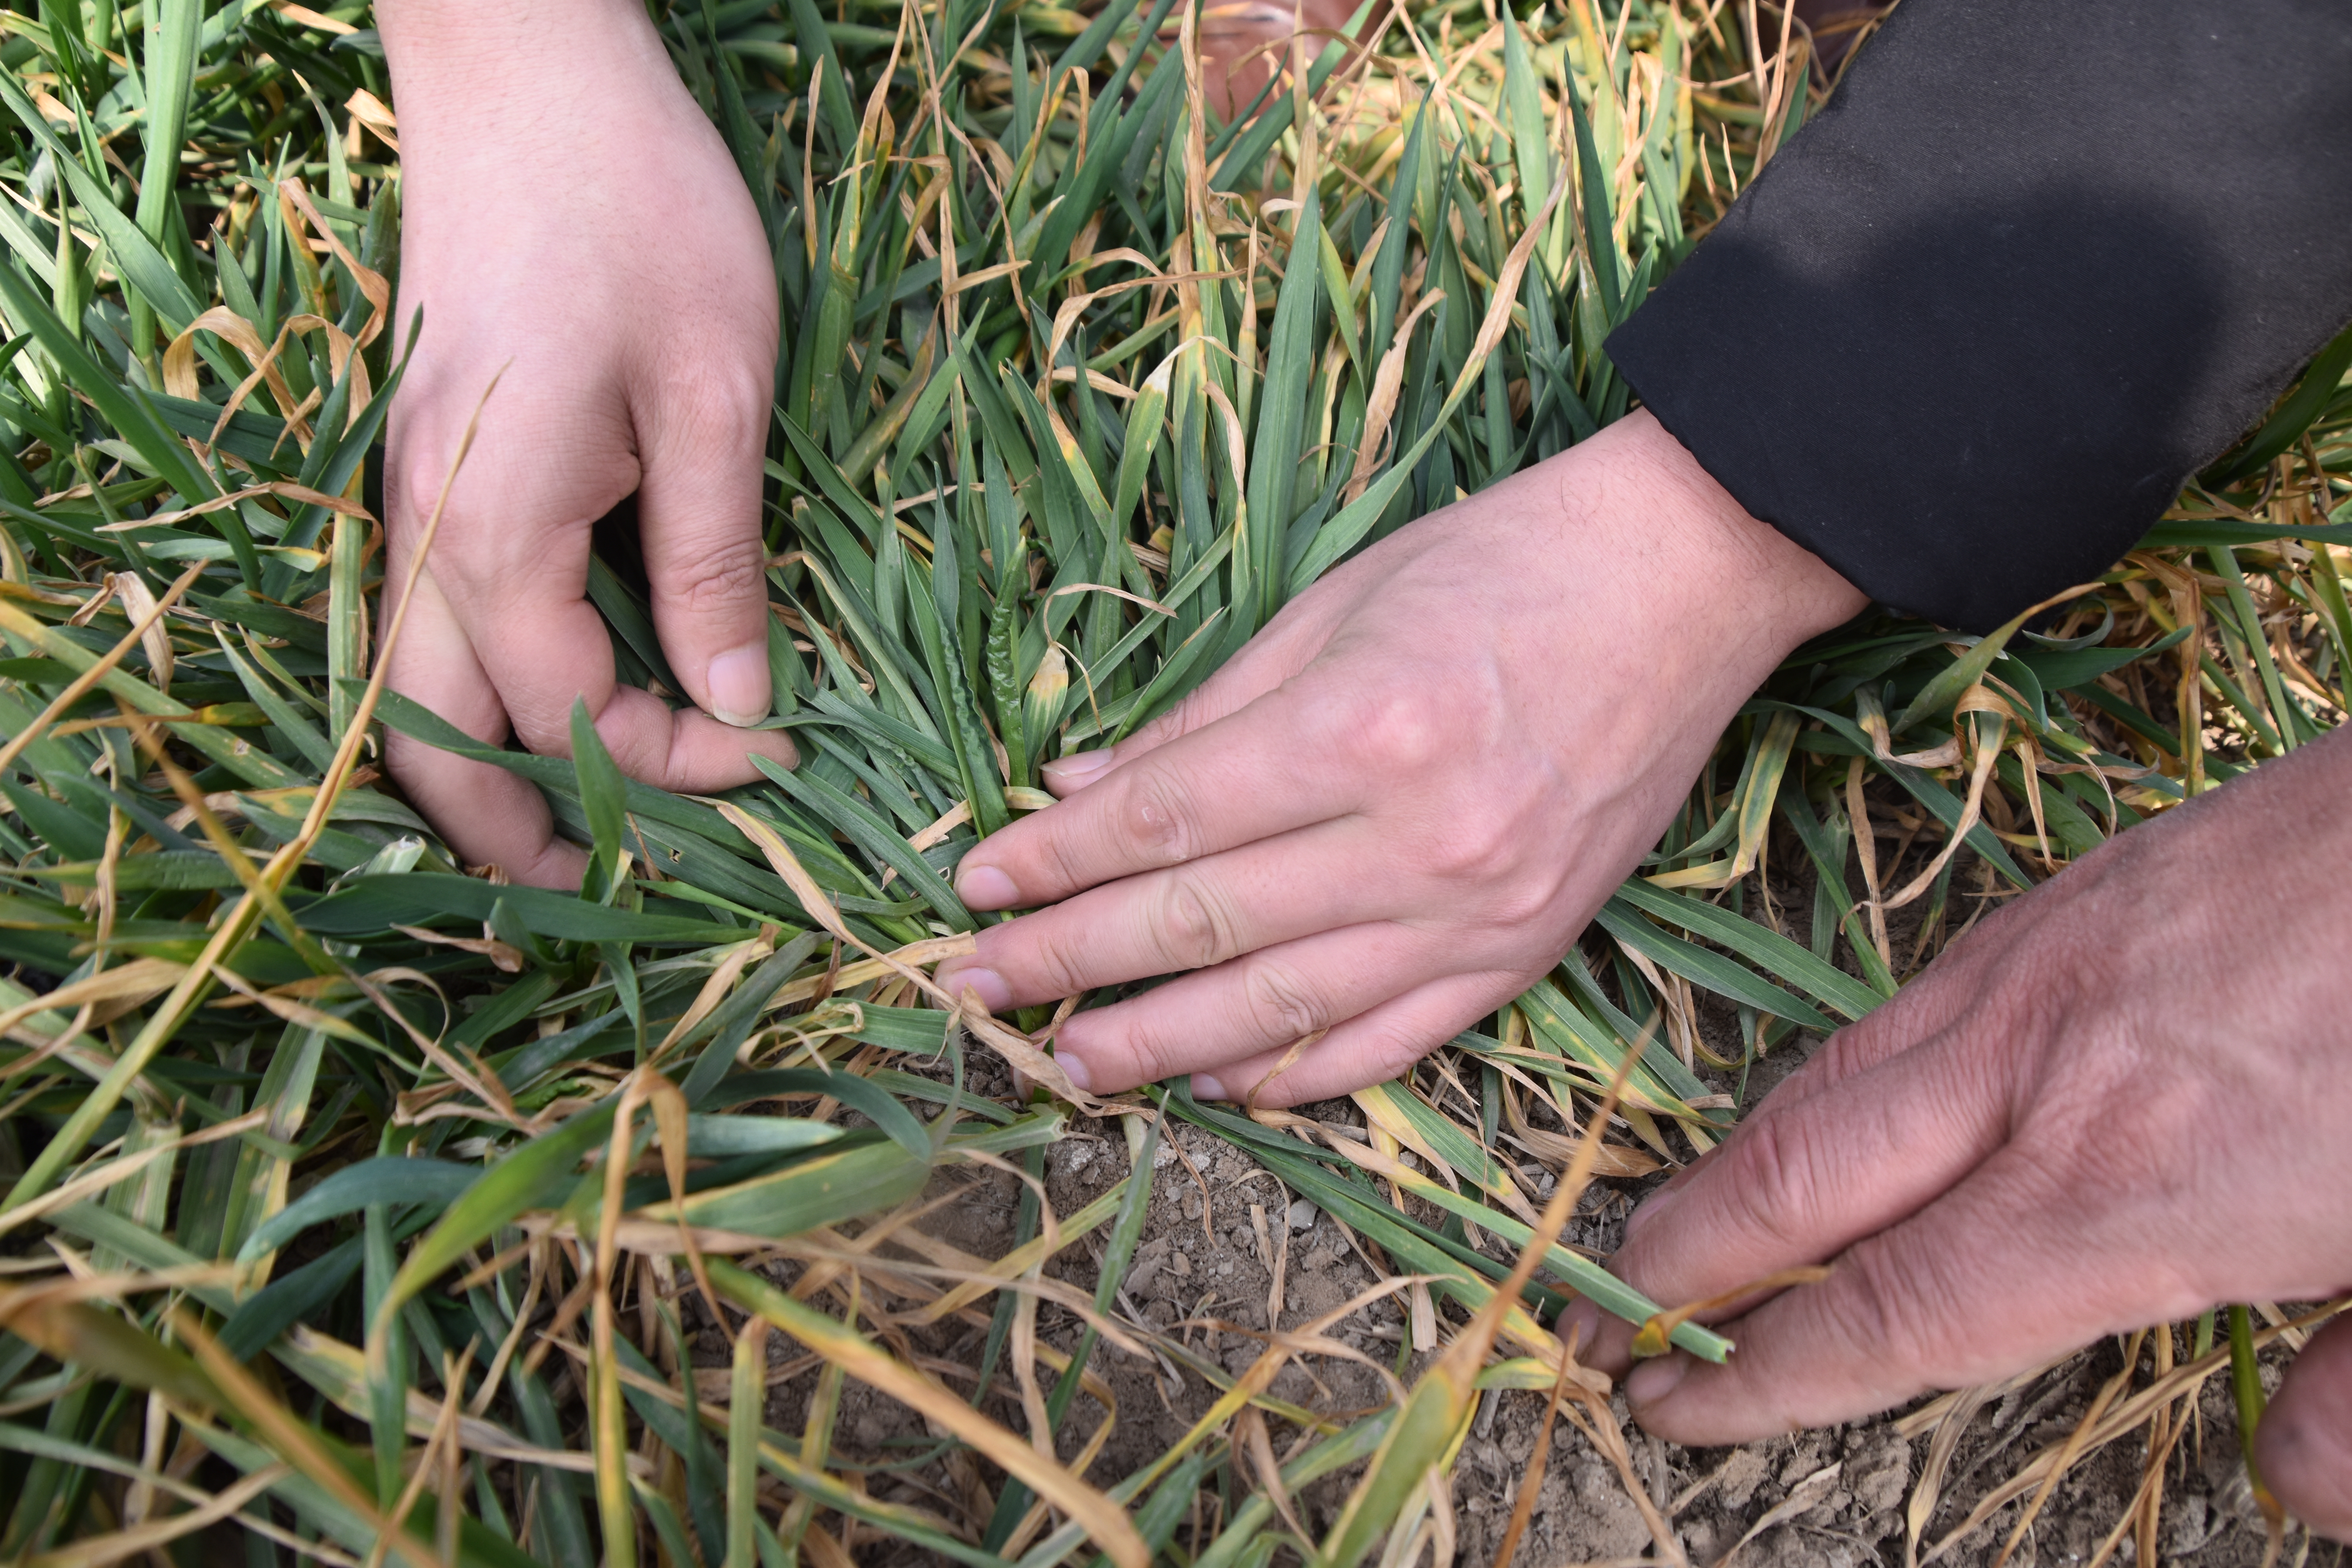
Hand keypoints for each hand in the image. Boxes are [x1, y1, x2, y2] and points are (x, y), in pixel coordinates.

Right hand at [379, 0, 793, 886]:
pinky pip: (430, 621)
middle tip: (621, 882)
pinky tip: (563, 702)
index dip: (670, 768)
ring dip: (493, 767)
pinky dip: (485, 692)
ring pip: (417, 688)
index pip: (571, 715)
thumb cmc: (636, 210)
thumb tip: (736, 712)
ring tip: (590, 822)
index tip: (777, 758)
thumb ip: (714, 565)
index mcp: (492, 526)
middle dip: (517, 830)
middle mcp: (420, 530)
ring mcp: (407, 498)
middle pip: (432, 742)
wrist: (527, 74)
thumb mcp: (716, 394)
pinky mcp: (428, 467)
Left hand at [933, 411, 1866, 1105]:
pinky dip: (1298, 1072)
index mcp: (1363, 729)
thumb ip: (1204, 717)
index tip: (974, 886)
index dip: (1054, 862)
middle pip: (1202, 924)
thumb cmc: (1500, 565)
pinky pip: (1392, 1041)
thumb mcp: (1332, 607)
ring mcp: (1482, 910)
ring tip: (1066, 1063)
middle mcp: (1421, 838)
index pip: (1163, 822)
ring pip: (1283, 1007)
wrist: (1686, 581)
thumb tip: (1075, 794)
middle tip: (974, 990)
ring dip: (1159, 1045)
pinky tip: (1219, 1083)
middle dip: (1070, 961)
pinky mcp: (1529, 950)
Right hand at [1561, 726, 2351, 1539]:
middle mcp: (2046, 1074)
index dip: (1763, 1373)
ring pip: (1840, 1076)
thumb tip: (2298, 1484)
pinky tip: (1839, 1094)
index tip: (1675, 1404)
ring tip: (1685, 1213)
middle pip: (1808, 1178)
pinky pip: (1903, 1004)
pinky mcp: (2068, 897)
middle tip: (1611, 1311)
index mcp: (2130, 1189)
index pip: (1888, 1310)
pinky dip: (1835, 1071)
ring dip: (1746, 1157)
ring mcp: (2043, 968)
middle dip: (1694, 1255)